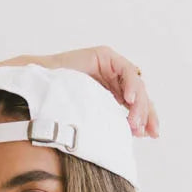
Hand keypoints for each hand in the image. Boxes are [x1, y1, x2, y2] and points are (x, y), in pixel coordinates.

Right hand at [32, 46, 157, 137]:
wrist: (40, 92)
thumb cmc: (60, 108)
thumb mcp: (93, 120)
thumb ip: (111, 124)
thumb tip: (137, 134)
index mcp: (111, 95)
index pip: (134, 107)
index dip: (146, 119)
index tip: (152, 134)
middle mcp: (113, 80)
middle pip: (138, 95)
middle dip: (146, 113)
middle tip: (148, 131)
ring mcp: (109, 67)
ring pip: (135, 84)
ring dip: (139, 104)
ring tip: (135, 121)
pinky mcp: (105, 56)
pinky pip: (126, 71)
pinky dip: (131, 85)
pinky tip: (130, 100)